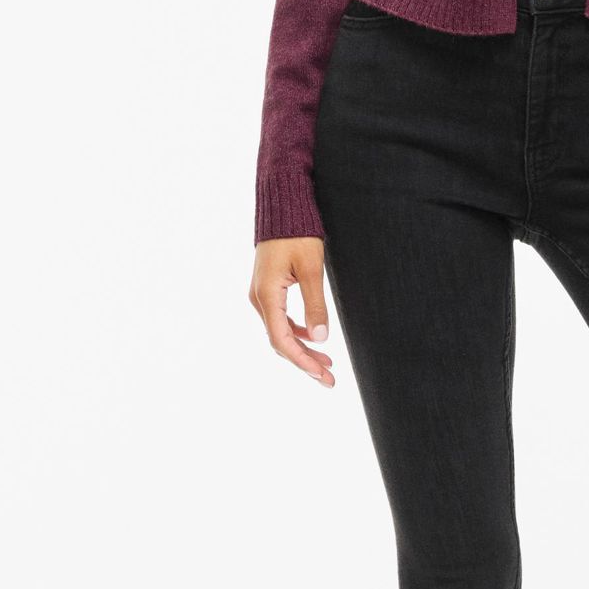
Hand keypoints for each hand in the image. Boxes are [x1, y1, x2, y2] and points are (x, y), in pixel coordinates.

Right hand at [250, 237, 334, 384]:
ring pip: (280, 332)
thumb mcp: (310, 269)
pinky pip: (280, 319)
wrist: (282, 209)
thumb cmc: (296, 234)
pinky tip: (314, 338)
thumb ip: (315, 304)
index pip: (282, 340)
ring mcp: (261, 295)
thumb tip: (322, 338)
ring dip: (302, 349)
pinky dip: (297, 332)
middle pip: (280, 341)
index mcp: (267, 296)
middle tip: (329, 380)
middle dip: (305, 362)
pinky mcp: (267, 290)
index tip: (322, 375)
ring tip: (327, 363)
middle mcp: (259, 299)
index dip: (302, 361)